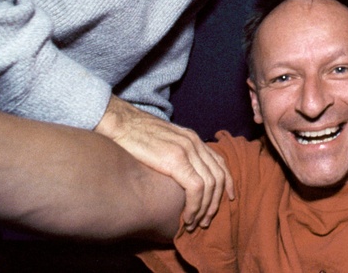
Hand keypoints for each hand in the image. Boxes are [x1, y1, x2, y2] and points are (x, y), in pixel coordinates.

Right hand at [93, 96, 234, 230]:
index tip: (227, 200)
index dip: (227, 184)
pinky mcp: (176, 160)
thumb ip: (176, 154)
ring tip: (194, 223)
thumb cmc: (135, 136)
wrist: (120, 124)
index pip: (220, 163)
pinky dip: (195, 206)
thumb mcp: (163, 142)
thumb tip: (179, 175)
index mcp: (193, 139)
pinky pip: (196, 188)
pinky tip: (187, 217)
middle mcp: (195, 143)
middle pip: (219, 177)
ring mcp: (187, 150)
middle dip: (215, 203)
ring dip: (204, 209)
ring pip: (210, 185)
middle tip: (206, 221)